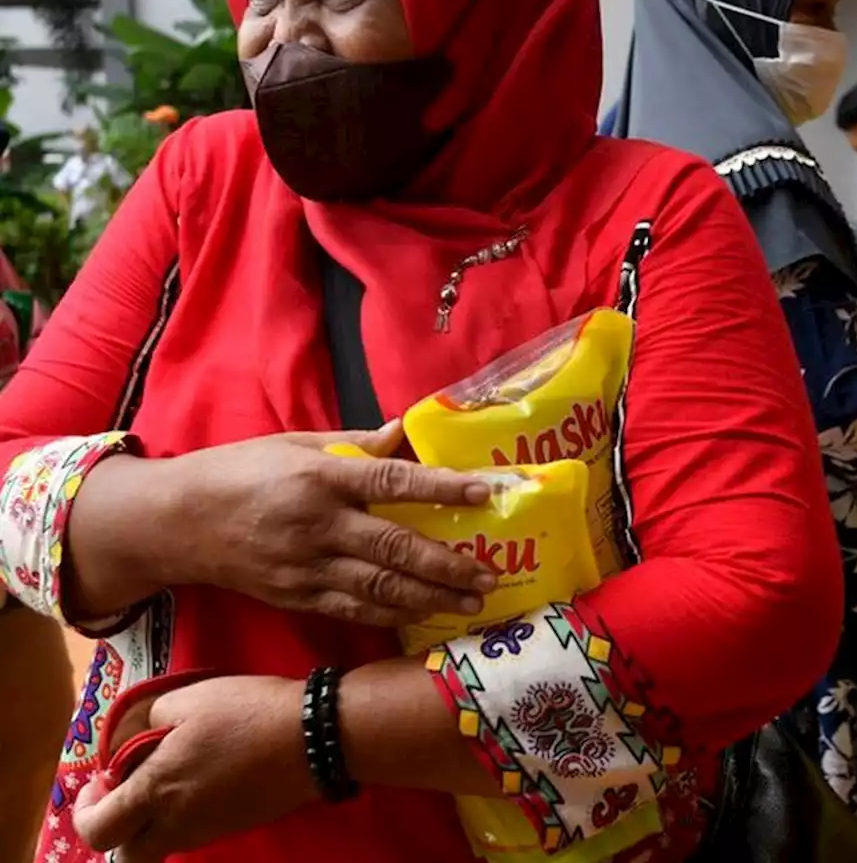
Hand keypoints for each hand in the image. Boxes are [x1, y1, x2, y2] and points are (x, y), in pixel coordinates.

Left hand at [75, 675, 312, 861]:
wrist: (313, 736)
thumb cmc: (246, 712)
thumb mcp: (189, 699)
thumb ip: (146, 721)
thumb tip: (131, 744)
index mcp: (157, 791)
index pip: (98, 830)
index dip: (86, 809)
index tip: (100, 780)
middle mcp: (178, 823)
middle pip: (127, 857)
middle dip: (118, 830)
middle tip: (130, 792)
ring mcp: (209, 830)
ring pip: (162, 846)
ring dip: (152, 822)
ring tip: (171, 779)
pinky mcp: (235, 825)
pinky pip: (193, 833)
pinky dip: (185, 815)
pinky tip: (204, 777)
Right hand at [153, 422, 497, 626]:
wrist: (177, 522)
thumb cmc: (240, 472)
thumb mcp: (295, 444)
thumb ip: (356, 444)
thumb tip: (406, 431)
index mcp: (321, 478)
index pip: (392, 481)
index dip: (441, 488)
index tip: (484, 493)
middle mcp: (317, 525)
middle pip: (394, 546)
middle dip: (447, 564)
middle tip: (489, 573)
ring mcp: (307, 567)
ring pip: (380, 588)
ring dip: (431, 598)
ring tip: (471, 602)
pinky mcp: (297, 596)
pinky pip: (353, 610)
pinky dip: (393, 615)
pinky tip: (425, 614)